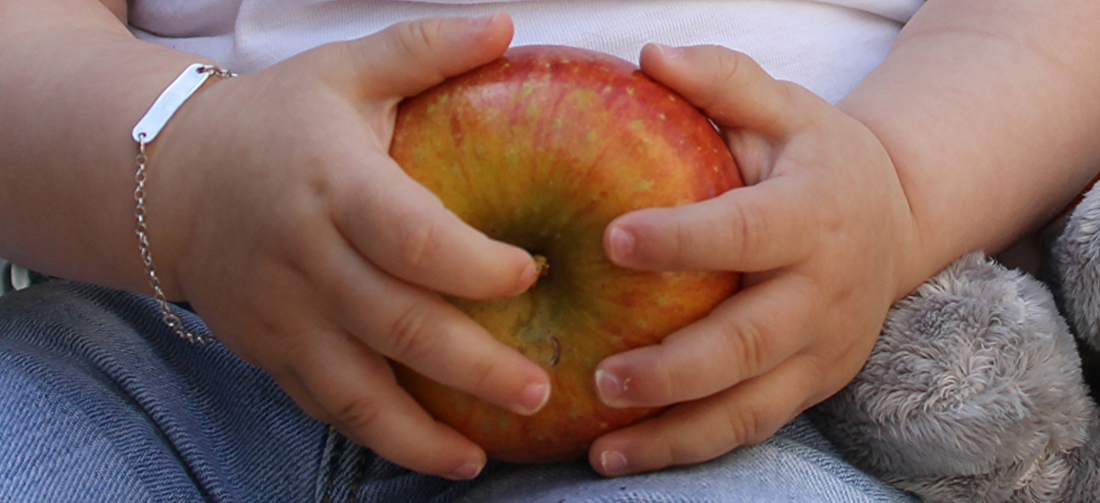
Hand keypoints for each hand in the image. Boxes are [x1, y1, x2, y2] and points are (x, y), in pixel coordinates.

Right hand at [141, 14, 549, 479]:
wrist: (168, 178)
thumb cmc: (276, 122)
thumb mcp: (344, 71)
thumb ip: (424, 49)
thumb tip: (509, 26)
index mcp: (335, 183)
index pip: (410, 236)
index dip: (474, 265)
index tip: (531, 274)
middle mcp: (307, 258)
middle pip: (396, 324)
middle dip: (471, 365)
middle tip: (539, 388)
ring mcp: (283, 315)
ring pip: (355, 388)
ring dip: (422, 431)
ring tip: (486, 453)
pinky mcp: (270, 351)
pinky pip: (328, 406)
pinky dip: (381, 438)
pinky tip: (437, 458)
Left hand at [588, 44, 918, 475]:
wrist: (897, 220)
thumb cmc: (818, 160)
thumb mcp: (784, 108)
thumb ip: (722, 81)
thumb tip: (649, 56)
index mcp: (814, 213)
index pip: (748, 231)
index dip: (686, 239)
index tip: (614, 239)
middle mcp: (824, 290)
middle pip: (750, 340)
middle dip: (676, 366)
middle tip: (602, 375)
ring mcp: (823, 348)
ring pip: (750, 405)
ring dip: (676, 432)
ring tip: (604, 447)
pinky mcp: (813, 385)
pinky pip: (750, 426)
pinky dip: (690, 448)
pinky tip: (628, 455)